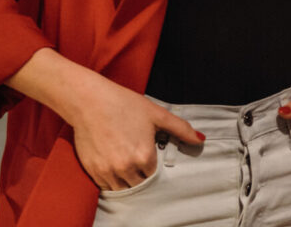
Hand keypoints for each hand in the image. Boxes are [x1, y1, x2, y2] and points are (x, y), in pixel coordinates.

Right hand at [64, 74, 202, 191]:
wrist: (90, 101)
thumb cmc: (124, 105)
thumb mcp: (157, 114)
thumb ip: (181, 129)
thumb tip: (200, 140)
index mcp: (144, 156)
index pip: (154, 175)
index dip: (153, 166)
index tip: (150, 157)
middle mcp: (126, 167)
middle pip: (139, 184)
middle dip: (141, 176)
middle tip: (139, 161)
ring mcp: (107, 171)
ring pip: (122, 188)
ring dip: (127, 181)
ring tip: (128, 165)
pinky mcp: (92, 170)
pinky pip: (105, 186)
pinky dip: (112, 181)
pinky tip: (114, 167)